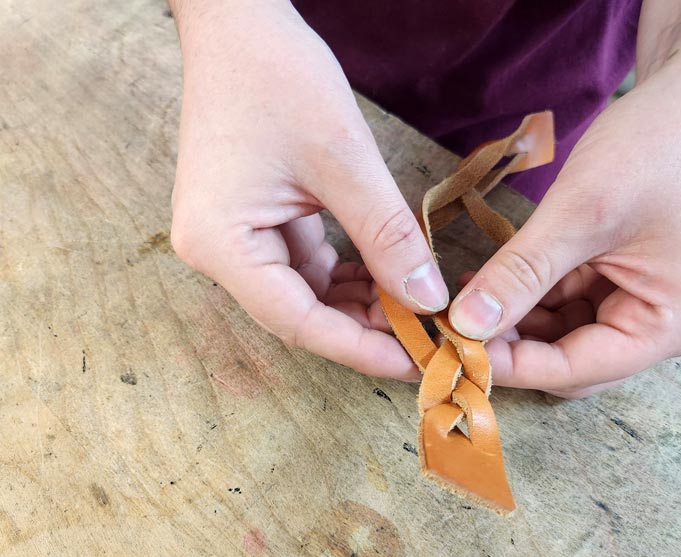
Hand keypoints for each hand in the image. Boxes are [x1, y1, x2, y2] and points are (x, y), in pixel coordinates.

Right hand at [169, 1, 446, 378]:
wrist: (239, 25)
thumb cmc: (277, 79)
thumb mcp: (342, 160)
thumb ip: (386, 235)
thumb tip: (428, 299)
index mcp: (220, 245)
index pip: (297, 321)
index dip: (359, 348)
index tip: (414, 363)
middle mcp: (217, 252)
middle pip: (300, 313)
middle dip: (365, 325)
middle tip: (427, 336)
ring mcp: (233, 237)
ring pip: (305, 292)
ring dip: (359, 301)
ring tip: (417, 308)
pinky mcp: (253, 220)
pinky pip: (304, 263)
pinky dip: (347, 272)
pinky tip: (388, 275)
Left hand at [449, 34, 680, 396]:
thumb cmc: (663, 143)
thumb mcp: (581, 212)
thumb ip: (521, 273)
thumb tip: (465, 322)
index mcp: (674, 324)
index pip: (576, 369)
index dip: (511, 365)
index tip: (453, 350)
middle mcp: (671, 325)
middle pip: (575, 360)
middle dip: (514, 344)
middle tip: (453, 328)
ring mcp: (655, 300)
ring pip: (570, 332)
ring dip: (519, 319)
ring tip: (466, 299)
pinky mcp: (639, 277)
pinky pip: (578, 301)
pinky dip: (536, 294)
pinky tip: (495, 281)